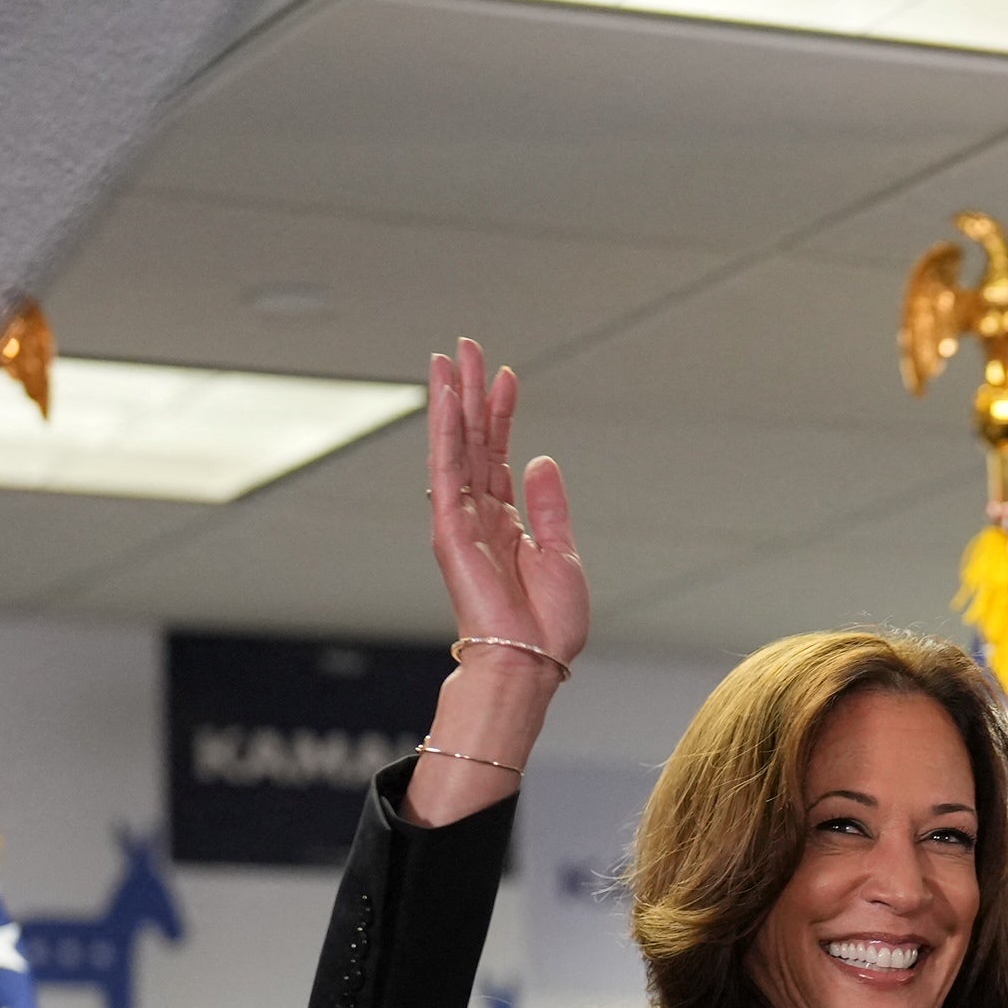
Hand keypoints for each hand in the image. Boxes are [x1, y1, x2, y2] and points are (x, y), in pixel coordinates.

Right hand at [428, 337, 587, 663]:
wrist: (531, 661)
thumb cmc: (548, 625)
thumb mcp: (561, 555)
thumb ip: (548, 505)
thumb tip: (541, 458)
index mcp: (506, 522)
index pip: (500, 455)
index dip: (503, 413)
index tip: (507, 376)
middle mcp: (478, 515)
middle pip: (473, 440)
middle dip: (470, 392)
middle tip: (466, 347)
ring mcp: (461, 519)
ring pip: (455, 446)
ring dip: (452, 400)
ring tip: (449, 357)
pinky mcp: (449, 528)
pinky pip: (447, 469)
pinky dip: (446, 432)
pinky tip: (448, 397)